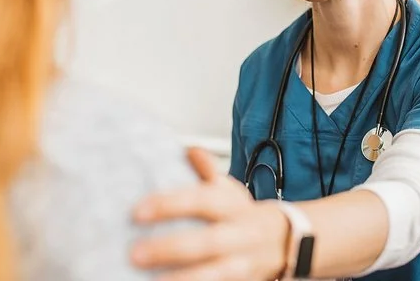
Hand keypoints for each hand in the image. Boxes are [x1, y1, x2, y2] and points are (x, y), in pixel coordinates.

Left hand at [130, 148, 290, 280]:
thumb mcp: (230, 192)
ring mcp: (242, 266)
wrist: (284, 244)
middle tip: (135, 253)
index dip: (171, 205)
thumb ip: (207, 173)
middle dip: (171, 249)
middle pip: (208, 242)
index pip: (203, 201)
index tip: (138, 212)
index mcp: (234, 208)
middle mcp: (240, 237)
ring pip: (214, 275)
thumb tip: (189, 151)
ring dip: (183, 278)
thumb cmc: (243, 216)